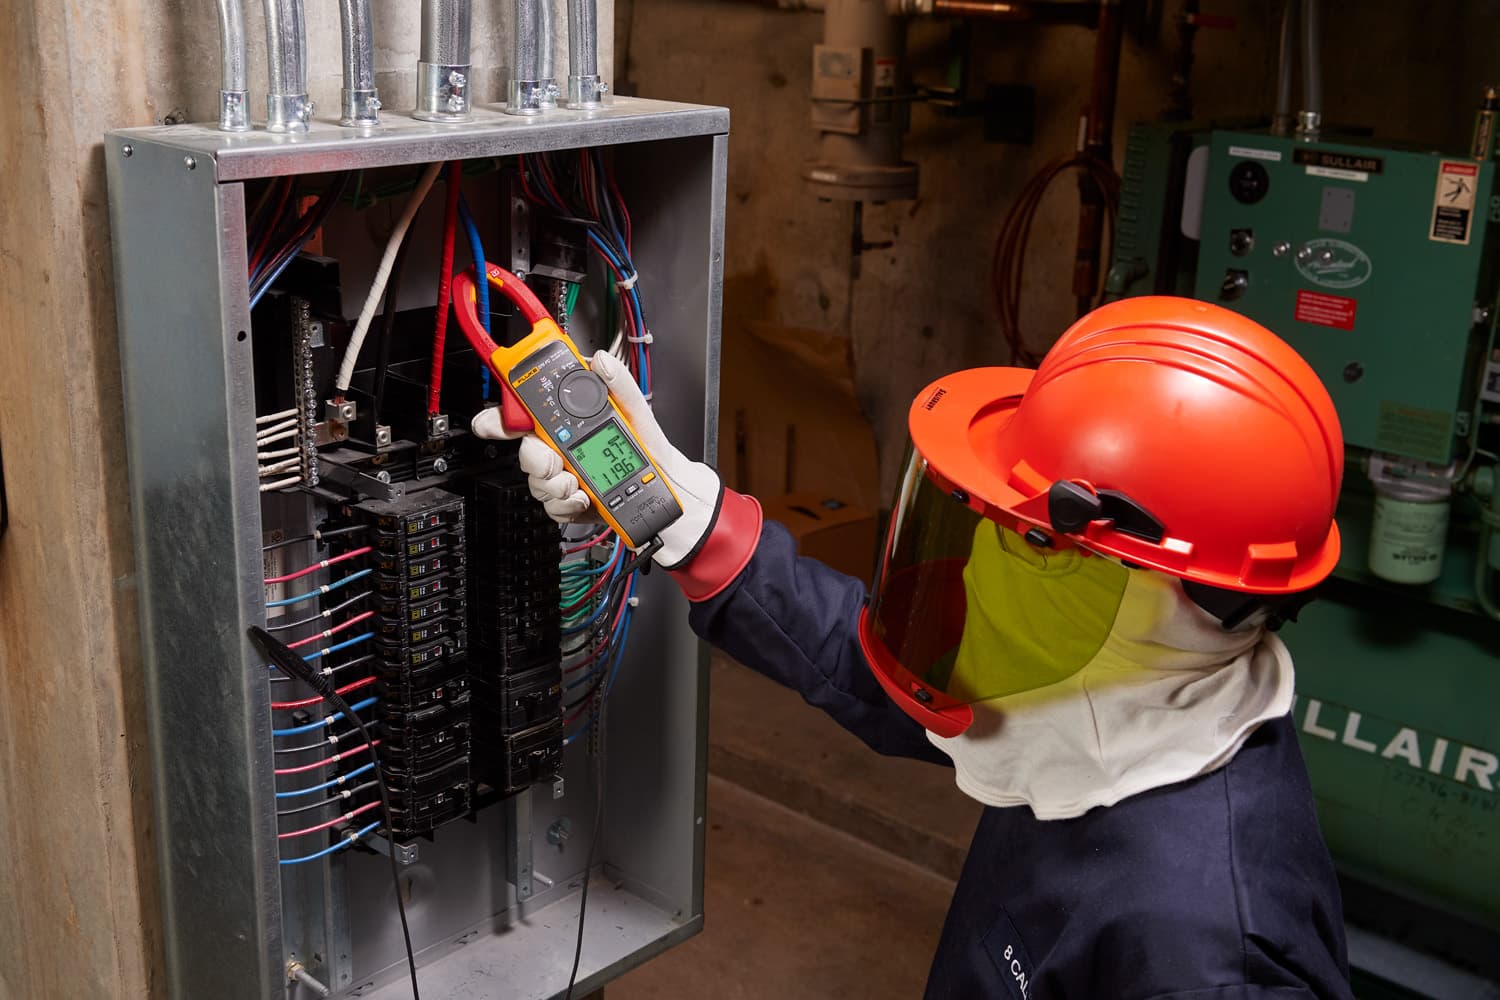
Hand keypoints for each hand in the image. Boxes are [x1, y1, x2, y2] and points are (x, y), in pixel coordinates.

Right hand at [471, 349, 723, 566]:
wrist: (668, 492)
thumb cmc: (653, 449)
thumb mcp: (638, 412)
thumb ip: (619, 385)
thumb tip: (601, 361)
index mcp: (573, 420)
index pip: (528, 413)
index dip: (503, 415)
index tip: (497, 421)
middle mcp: (563, 446)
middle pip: (525, 451)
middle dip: (535, 459)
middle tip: (554, 461)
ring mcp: (565, 475)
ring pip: (537, 482)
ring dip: (556, 485)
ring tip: (579, 483)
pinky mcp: (572, 502)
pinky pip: (553, 507)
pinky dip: (567, 505)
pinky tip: (585, 498)